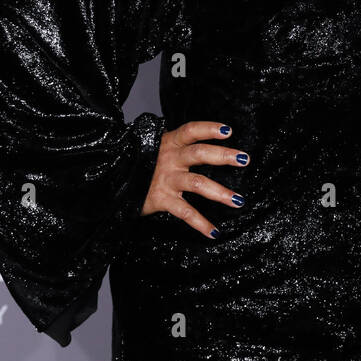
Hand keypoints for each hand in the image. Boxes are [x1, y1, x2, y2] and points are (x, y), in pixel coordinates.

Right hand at [140, 121, 247, 238]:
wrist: (115, 179)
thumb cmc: (147, 163)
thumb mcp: (161, 148)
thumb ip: (182, 145)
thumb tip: (211, 142)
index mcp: (170, 143)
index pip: (191, 130)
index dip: (209, 129)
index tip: (229, 131)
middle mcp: (169, 159)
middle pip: (199, 154)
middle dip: (223, 156)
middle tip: (245, 159)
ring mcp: (166, 179)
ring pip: (197, 183)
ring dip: (220, 193)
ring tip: (238, 201)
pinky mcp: (161, 199)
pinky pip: (185, 212)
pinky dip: (200, 224)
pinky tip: (214, 232)